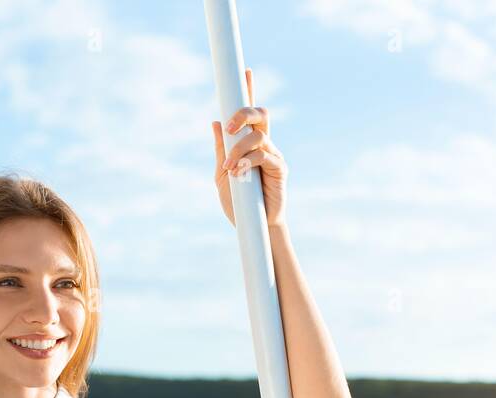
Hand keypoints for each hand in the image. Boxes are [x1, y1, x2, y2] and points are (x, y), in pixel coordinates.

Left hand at [211, 67, 286, 226]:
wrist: (253, 228)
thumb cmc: (238, 204)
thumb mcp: (222, 175)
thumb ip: (220, 150)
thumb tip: (216, 122)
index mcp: (249, 144)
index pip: (250, 114)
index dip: (248, 91)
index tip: (245, 71)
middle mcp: (264, 145)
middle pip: (260, 114)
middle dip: (243, 114)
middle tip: (230, 128)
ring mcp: (273, 155)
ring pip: (258, 135)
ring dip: (238, 149)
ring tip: (230, 168)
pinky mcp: (280, 168)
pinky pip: (264, 154)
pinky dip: (247, 160)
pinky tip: (238, 172)